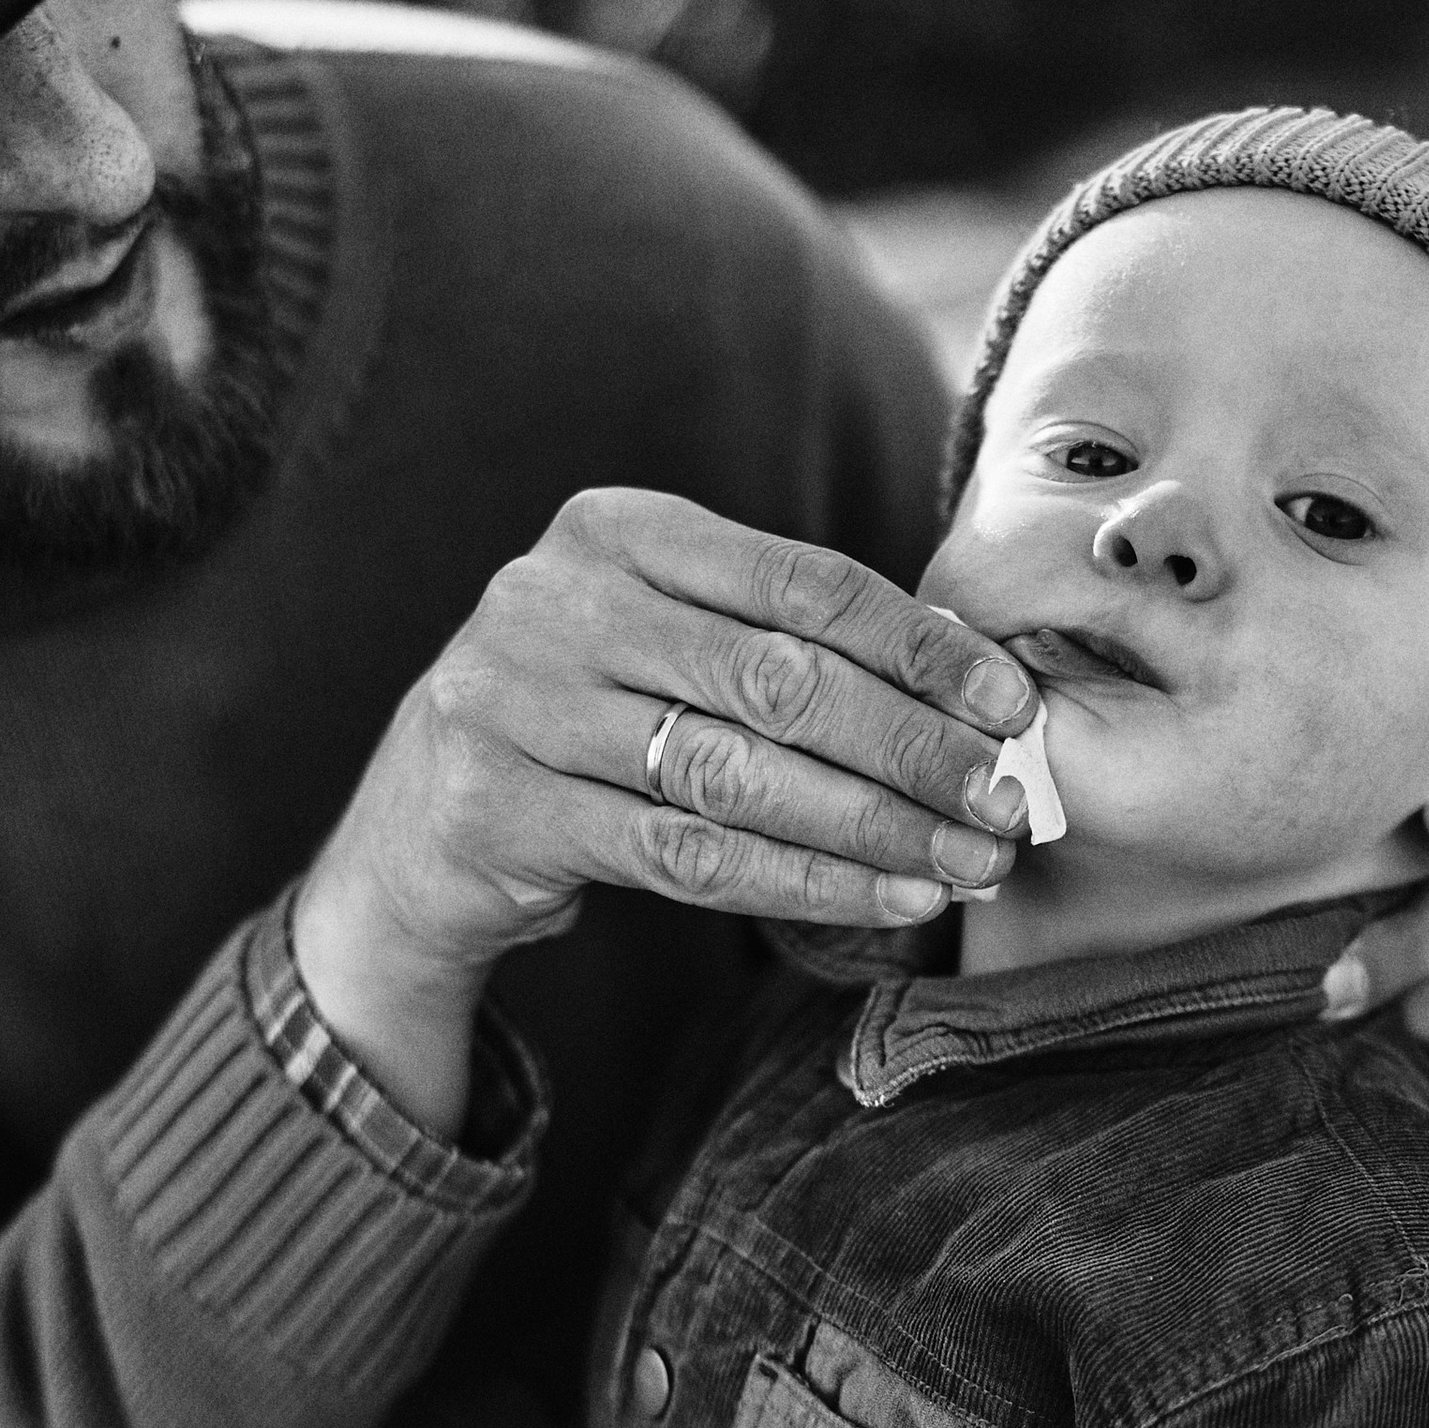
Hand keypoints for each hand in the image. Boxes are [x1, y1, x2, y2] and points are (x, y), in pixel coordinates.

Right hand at [293, 488, 1036, 1132]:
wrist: (417, 824)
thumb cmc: (587, 719)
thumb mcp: (660, 638)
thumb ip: (781, 641)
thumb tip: (974, 694)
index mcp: (616, 529)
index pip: (802, 582)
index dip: (921, 648)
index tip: (1011, 708)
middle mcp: (555, 600)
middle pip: (779, 679)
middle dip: (912, 750)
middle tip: (1003, 804)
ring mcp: (516, 704)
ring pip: (738, 775)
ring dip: (872, 829)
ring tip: (963, 864)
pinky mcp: (504, 810)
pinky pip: (687, 856)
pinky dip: (802, 881)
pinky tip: (884, 898)